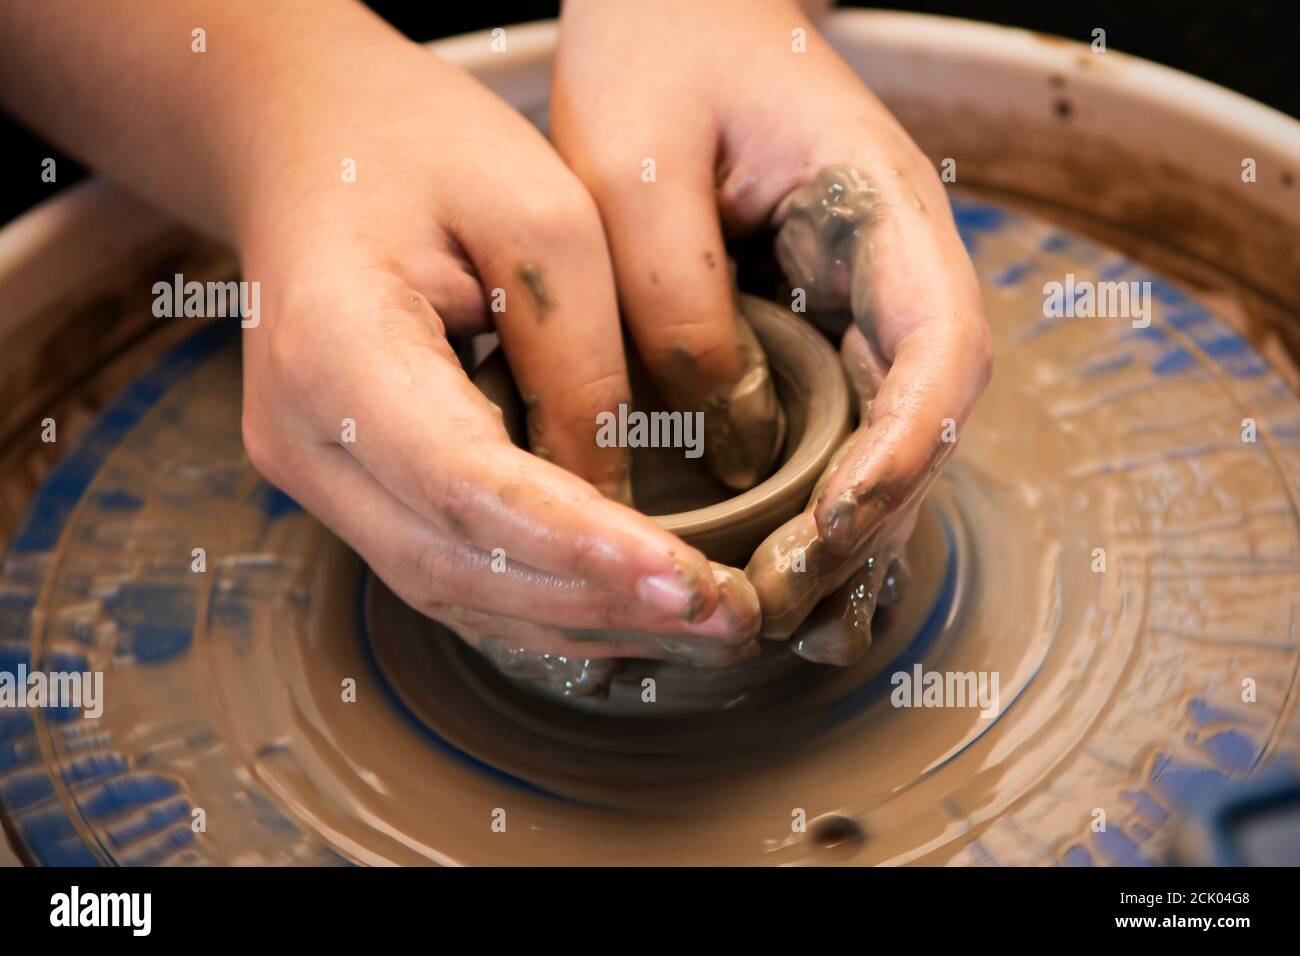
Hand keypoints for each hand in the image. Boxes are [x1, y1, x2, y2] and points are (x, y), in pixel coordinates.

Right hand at [235, 24, 760, 668]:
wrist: (310, 143)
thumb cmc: (423, 149)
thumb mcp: (539, 209)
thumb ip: (580, 362)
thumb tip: (615, 497)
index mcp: (334, 349)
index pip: (468, 483)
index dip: (584, 547)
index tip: (693, 585)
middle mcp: (302, 437)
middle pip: (461, 564)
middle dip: (603, 605)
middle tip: (731, 620)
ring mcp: (311, 474)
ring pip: (455, 590)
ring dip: (581, 620)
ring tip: (701, 627)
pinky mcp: (347, 488)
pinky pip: (448, 570)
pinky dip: (541, 599)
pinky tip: (625, 608)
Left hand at [552, 0, 990, 662]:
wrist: (663, 3)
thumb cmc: (653, 55)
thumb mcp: (636, 167)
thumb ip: (682, 302)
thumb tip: (728, 441)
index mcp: (880, 209)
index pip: (940, 348)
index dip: (904, 450)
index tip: (833, 523)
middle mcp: (889, 267)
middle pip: (921, 417)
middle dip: (865, 520)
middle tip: (777, 601)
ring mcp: (855, 300)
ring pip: (882, 436)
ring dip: (843, 531)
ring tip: (774, 613)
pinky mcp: (810, 326)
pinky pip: (830, 426)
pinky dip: (809, 502)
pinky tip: (768, 566)